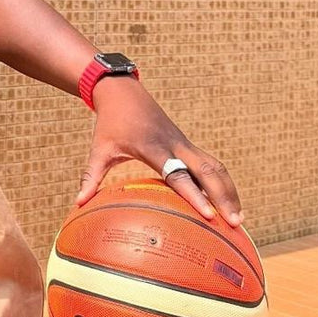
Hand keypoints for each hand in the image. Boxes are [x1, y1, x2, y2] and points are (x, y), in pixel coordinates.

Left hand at [76, 76, 243, 225]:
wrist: (123, 93)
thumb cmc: (110, 123)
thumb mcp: (99, 150)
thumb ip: (91, 177)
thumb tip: (78, 203)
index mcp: (153, 147)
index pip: (178, 174)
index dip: (194, 195)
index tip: (208, 215)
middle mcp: (175, 145)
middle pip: (208, 170)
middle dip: (224, 196)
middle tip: (235, 223)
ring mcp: (184, 143)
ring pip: (215, 166)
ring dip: (229, 190)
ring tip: (239, 218)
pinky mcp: (188, 144)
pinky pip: (211, 163)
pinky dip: (222, 181)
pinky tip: (229, 202)